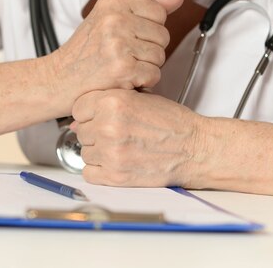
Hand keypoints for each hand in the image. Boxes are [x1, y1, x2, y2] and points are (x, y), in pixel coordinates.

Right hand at [46, 0, 182, 116]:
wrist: (59, 79)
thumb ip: (146, 7)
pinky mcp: (122, 67)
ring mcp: (118, 42)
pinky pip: (155, 74)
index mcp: (113, 1)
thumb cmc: (85, 51)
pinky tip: (123, 78)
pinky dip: (143, 82)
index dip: (148, 29)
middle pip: (163, 34)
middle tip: (123, 54)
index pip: (159, 11)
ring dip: (146, 66)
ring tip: (122, 65)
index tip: (128, 36)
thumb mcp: (110, 19)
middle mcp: (115, 18)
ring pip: (161, 55)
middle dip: (149, 49)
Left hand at [71, 89, 206, 186]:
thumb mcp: (140, 97)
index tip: (97, 116)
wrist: (194, 148)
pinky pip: (89, 173)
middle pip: (81, 131)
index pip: (78, 107)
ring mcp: (111, 152)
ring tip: (120, 147)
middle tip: (116, 133)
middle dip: (94, 132)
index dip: (89, 112)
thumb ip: (109, 101)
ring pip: (85, 152)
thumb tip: (79, 118)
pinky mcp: (115, 176)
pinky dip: (99, 170)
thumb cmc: (171, 122)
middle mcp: (109, 125)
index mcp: (114, 101)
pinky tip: (115, 162)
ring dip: (98, 151)